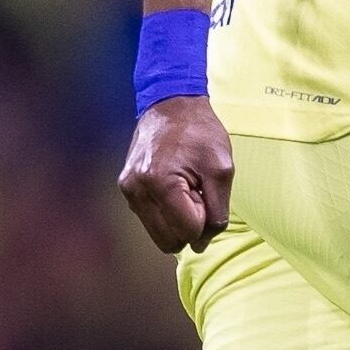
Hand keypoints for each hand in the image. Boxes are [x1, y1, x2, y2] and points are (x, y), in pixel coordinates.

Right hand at [118, 98, 235, 252]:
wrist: (171, 103)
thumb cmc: (200, 132)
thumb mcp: (222, 170)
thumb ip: (217, 212)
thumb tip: (201, 245)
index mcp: (161, 183)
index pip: (189, 231)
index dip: (206, 218)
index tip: (206, 190)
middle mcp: (137, 190)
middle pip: (170, 241)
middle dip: (190, 224)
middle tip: (198, 192)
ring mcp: (128, 190)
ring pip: (159, 235)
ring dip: (178, 220)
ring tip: (186, 188)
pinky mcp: (126, 188)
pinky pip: (150, 220)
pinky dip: (167, 213)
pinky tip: (175, 187)